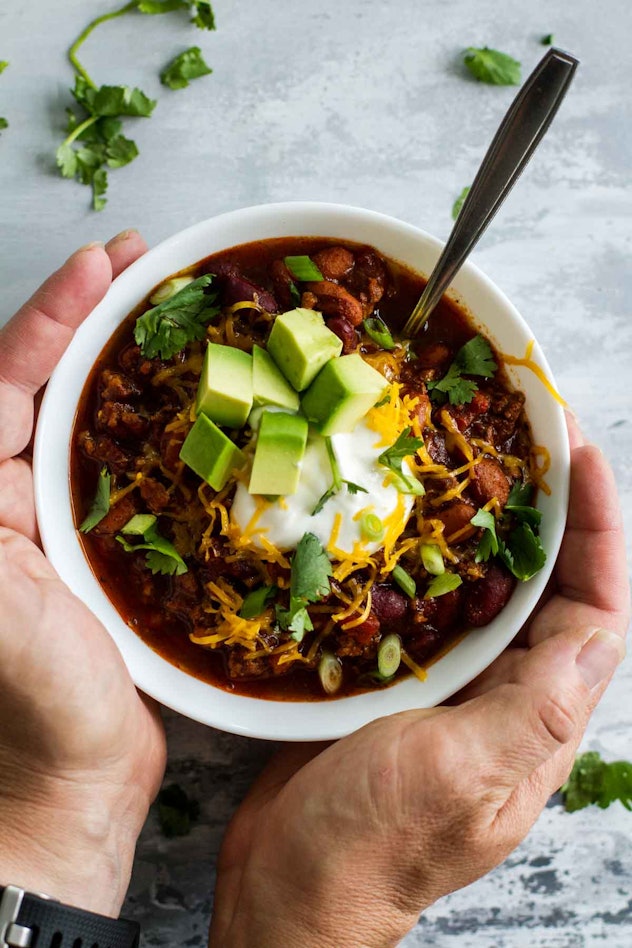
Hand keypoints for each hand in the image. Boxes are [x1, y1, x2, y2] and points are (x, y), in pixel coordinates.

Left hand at [0, 233, 166, 916]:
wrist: (76, 784)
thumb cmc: (33, 703)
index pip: (9, 380)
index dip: (56, 317)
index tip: (106, 263)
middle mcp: (13, 498)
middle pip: (53, 383)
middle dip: (97, 321)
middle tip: (150, 266)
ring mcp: (63, 523)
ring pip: (101, 420)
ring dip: (135, 365)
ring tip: (183, 316)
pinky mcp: (110, 552)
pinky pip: (141, 472)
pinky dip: (170, 432)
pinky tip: (209, 410)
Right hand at [210, 416, 629, 947]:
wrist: (292, 885)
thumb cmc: (376, 844)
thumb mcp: (460, 776)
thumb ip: (534, 711)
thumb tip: (605, 633)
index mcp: (538, 717)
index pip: (597, 607)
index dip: (600, 530)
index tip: (580, 458)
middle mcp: (507, 697)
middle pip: (550, 588)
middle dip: (549, 513)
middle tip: (524, 440)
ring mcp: (452, 688)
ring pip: (486, 591)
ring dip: (487, 527)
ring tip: (466, 462)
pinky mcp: (399, 683)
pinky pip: (425, 609)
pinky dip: (424, 562)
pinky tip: (399, 523)